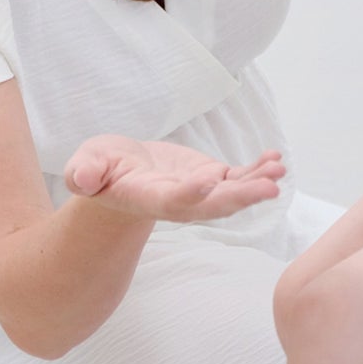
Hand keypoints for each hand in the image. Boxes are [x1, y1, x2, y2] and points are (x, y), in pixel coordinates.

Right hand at [64, 136, 285, 223]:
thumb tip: (84, 179)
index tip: (210, 179)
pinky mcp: (212, 180)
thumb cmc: (101, 168)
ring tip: (278, 169)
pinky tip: (275, 159)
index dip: (192, 192)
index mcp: (148, 198)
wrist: (120, 174)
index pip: (172, 200)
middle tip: (269, 188)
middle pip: (212, 204)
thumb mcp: (86, 165)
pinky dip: (257, 170)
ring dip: (257, 184)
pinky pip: (238, 178)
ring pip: (231, 193)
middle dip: (241, 197)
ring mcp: (199, 192)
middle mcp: (179, 201)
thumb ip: (84, 173)